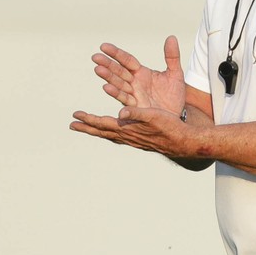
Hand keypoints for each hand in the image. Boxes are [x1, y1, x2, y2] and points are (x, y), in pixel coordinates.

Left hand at [69, 104, 189, 157]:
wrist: (183, 142)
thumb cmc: (170, 126)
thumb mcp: (153, 115)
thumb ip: (136, 113)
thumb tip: (120, 112)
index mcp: (128, 129)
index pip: (103, 124)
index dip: (88, 120)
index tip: (75, 116)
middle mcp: (127, 136)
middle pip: (102, 132)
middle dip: (86, 127)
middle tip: (72, 125)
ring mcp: (132, 140)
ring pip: (109, 135)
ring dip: (96, 130)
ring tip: (87, 127)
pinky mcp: (138, 140)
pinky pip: (118, 136)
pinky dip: (109, 132)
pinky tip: (111, 131)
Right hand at [92, 36, 185, 114]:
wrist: (178, 116)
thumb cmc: (174, 95)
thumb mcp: (175, 74)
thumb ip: (172, 57)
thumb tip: (171, 37)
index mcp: (141, 73)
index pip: (126, 60)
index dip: (116, 53)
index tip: (104, 46)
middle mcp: (134, 82)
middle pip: (118, 71)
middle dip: (107, 64)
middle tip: (95, 57)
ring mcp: (133, 94)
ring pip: (118, 84)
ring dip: (108, 77)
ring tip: (98, 69)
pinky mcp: (135, 107)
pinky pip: (125, 99)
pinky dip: (116, 93)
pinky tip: (106, 87)